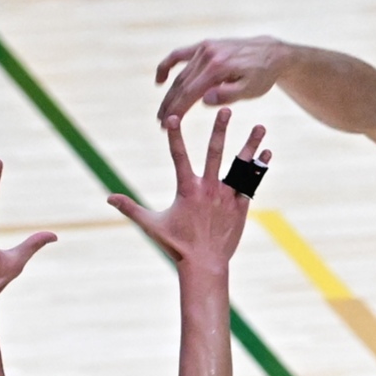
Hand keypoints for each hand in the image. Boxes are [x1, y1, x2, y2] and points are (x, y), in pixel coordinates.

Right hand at [110, 110, 268, 268]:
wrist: (204, 265)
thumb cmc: (177, 245)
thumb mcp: (151, 225)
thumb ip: (131, 208)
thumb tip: (108, 198)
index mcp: (187, 189)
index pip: (178, 156)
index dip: (175, 136)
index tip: (174, 117)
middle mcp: (209, 189)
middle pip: (216, 153)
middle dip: (220, 130)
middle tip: (225, 110)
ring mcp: (227, 196)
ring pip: (241, 165)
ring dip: (251, 145)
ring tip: (260, 126)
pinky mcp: (240, 206)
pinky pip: (251, 183)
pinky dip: (259, 167)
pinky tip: (266, 153)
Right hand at [154, 37, 289, 123]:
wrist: (271, 53)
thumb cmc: (262, 75)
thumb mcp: (251, 89)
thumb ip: (229, 95)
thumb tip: (204, 100)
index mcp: (219, 67)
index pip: (191, 92)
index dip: (177, 109)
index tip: (167, 124)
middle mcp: (208, 55)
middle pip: (182, 83)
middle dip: (170, 104)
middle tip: (161, 123)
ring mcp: (205, 48)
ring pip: (181, 73)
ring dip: (169, 93)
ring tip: (162, 111)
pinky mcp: (205, 45)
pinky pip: (180, 55)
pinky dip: (168, 66)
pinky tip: (160, 80)